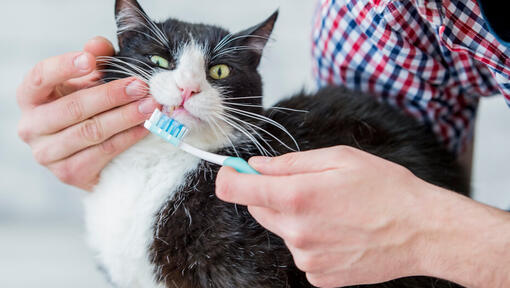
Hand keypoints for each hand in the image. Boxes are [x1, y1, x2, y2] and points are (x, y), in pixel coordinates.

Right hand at [17, 36, 158, 190]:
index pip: (40, 77)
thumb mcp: (86, 81)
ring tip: (150, 106)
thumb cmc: (84, 108)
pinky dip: (128, 138)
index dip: (64, 67)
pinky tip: (145, 127)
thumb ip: (93, 61)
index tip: (91, 59)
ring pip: (91, 132)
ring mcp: (48, 154)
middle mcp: (31, 127)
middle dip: (111, 95)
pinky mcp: (68, 174)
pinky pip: (103, 153)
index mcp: (31, 98)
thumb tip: (99, 44)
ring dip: (125, 117)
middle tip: (140, 86)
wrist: (86, 153)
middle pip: (73, 108)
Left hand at [215, 146, 509, 286]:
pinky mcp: (318, 275)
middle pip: (258, 208)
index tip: (233, 170)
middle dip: (271, 194)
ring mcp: (306, 257)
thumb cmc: (386, 189)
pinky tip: (338, 231)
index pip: (235, 189)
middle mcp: (295, 231)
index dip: (229, 177)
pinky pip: (300, 251)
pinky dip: (310, 238)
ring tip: (333, 209)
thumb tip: (256, 165)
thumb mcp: (339, 159)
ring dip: (294, 217)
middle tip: (306, 185)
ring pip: (281, 229)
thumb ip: (289, 162)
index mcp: (296, 196)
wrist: (421, 231)